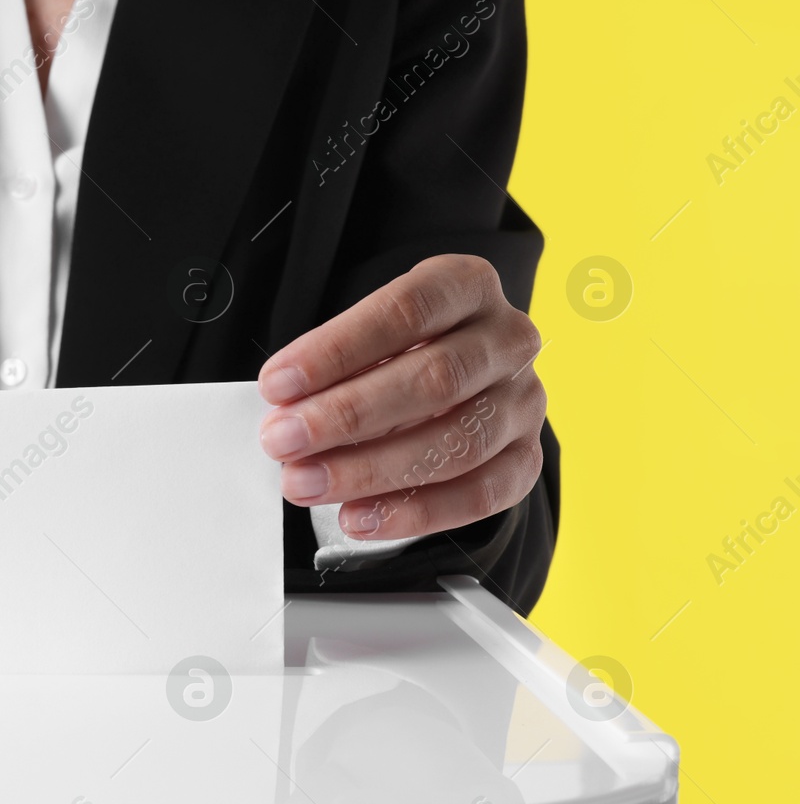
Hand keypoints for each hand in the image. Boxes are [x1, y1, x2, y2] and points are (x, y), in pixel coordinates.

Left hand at [258, 255, 545, 539]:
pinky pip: (478, 495)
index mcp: (466, 286)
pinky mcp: (526, 459)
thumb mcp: (364, 341)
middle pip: (434, 379)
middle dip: (346, 416)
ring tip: (305, 483)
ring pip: (457, 443)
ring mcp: (523, 402)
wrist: (454, 379)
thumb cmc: (396, 353)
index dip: (336, 350)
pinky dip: (412, 513)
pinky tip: (357, 517)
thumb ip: (332, 371)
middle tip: (282, 440)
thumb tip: (284, 415)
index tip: (277, 384)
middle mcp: (508, 340)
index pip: (405, 311)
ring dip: (369, 470)